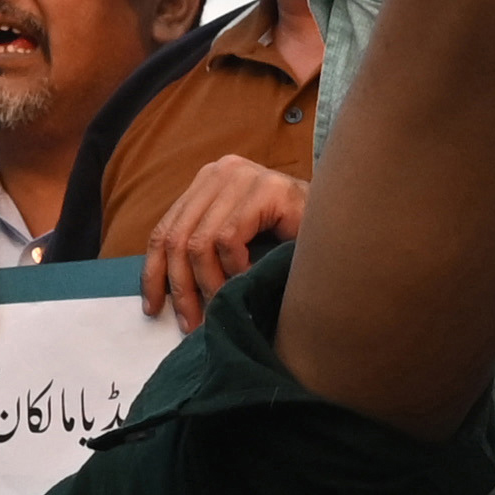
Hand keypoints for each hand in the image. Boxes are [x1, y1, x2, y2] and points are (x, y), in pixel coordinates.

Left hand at [145, 160, 306, 323]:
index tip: (153, 309)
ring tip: (222, 307)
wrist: (340, 224)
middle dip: (181, 287)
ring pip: (200, 241)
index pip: (164, 230)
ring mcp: (245, 176)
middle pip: (177, 237)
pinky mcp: (268, 189)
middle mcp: (221, 172)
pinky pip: (229, 238)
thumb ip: (202, 252)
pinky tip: (249, 278)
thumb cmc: (289, 238)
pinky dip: (234, 268)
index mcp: (208, 182)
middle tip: (191, 323)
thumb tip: (165, 296)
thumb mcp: (234, 242)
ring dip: (209, 284)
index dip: (154, 273)